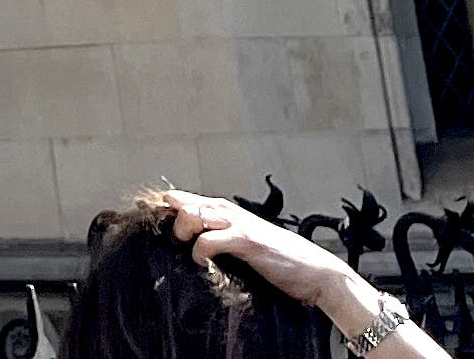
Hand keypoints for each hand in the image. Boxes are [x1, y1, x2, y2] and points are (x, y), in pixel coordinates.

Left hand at [164, 193, 371, 328]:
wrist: (319, 273)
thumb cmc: (284, 262)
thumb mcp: (250, 247)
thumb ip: (227, 241)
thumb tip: (199, 246)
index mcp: (232, 214)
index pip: (193, 200)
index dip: (171, 206)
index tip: (154, 214)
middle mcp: (233, 214)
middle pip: (188, 202)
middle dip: (173, 217)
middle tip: (172, 237)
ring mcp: (241, 226)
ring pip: (196, 213)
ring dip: (184, 229)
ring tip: (185, 245)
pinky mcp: (249, 242)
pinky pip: (211, 240)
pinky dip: (200, 250)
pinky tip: (202, 262)